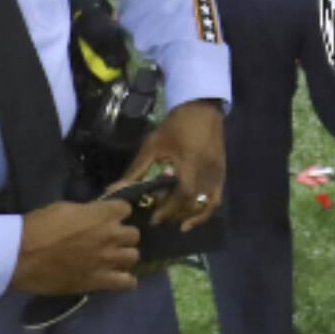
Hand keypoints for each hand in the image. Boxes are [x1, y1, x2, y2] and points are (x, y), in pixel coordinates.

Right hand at [9, 199, 139, 296]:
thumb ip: (87, 212)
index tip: (107, 218)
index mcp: (103, 214)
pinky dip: (124, 281)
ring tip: (110, 259)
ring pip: (133, 257)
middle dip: (121, 236)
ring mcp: (108, 260)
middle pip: (133, 234)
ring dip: (123, 257)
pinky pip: (127, 283)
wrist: (19, 256)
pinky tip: (115, 279)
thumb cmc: (37, 227)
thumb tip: (95, 216)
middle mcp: (111, 236)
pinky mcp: (99, 281)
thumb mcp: (64, 208)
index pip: (126, 208)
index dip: (116, 213)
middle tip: (107, 241)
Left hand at [119, 100, 225, 229]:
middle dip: (174, 214)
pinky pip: (215, 201)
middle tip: (156, 218)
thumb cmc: (175, 127)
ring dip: (186, 215)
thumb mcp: (152, 146)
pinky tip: (190, 222)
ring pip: (204, 206)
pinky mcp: (220, 176)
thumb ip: (136, 171)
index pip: (183, 194)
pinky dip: (204, 214)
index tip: (153, 217)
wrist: (201, 111)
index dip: (168, 209)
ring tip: (170, 218)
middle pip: (192, 203)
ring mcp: (216, 175)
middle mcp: (207, 172)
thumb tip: (114, 190)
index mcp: (191, 162)